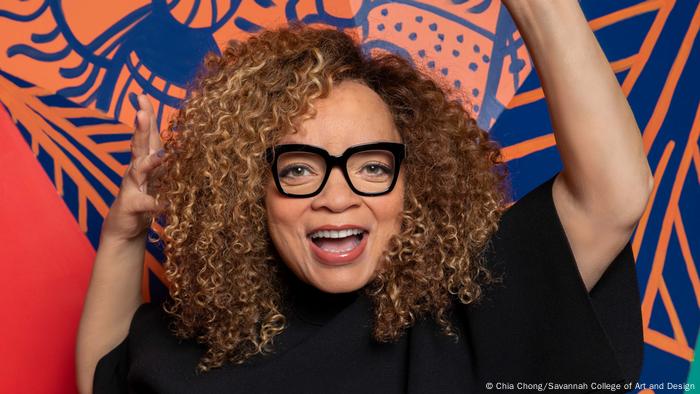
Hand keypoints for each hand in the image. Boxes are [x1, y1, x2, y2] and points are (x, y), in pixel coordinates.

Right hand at [101, 94, 165, 241]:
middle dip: (141, 128)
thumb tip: (179, 140)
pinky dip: (158, 203)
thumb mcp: (156, 175)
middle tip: (141, 111)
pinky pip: (146, 204)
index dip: (145, 114)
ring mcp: (131, 187)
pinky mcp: (131, 207)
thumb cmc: (145, 198)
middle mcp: (135, 170)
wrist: (126, 229)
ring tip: (162, 155)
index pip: (146, 134)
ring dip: (150, 162)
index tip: (141, 95)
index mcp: (143, 160)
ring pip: (139, 171)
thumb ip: (162, 158)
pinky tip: (167, 203)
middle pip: (138, 146)